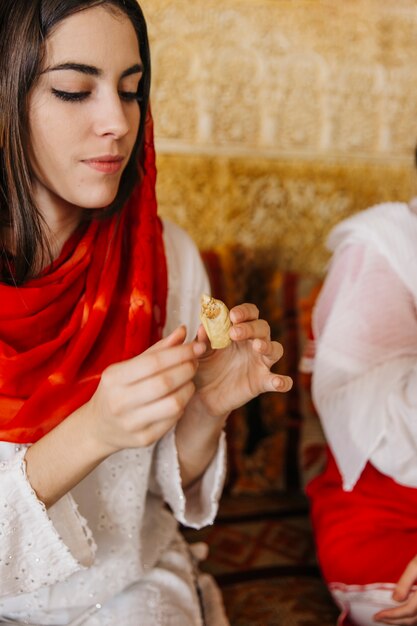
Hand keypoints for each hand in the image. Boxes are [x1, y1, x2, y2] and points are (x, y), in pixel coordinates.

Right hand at [84, 326, 204, 455]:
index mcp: (114, 378)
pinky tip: (180, 397)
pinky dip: (182, 405)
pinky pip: (173, 419)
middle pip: (165, 382)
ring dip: (188, 388)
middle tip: (195, 362)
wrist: (98, 427)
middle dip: (187, 369)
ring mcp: (131, 423)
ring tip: (189, 381)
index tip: (198, 346)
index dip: (180, 353)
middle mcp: (120, 401)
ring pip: (174, 403)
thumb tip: (183, 331)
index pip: (154, 362)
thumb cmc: (117, 390)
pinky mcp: (144, 438)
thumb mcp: (129, 367)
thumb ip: (157, 350)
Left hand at [192, 302, 291, 417]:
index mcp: (238, 331)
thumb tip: (202, 327)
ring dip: (268, 346)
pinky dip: (283, 382)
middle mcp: (253, 344)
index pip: (249, 314)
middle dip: (250, 328)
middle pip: (263, 328)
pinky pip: (277, 381)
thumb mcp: (197, 352)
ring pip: (275, 349)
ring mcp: (260, 363)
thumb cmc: (202, 366)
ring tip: (257, 347)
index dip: (244, 312)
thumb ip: (200, 340)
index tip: (232, 316)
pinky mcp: (261, 382)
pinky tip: (279, 383)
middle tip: (234, 333)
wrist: (201, 395)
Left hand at [374, 556, 416, 623]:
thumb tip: (395, 599)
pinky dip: (411, 619)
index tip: (377, 615)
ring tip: (388, 618)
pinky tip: (402, 614)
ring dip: (402, 622)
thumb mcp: (415, 565)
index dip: (392, 615)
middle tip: (379, 618)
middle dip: (395, 621)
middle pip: (412, 620)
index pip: (407, 610)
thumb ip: (405, 582)